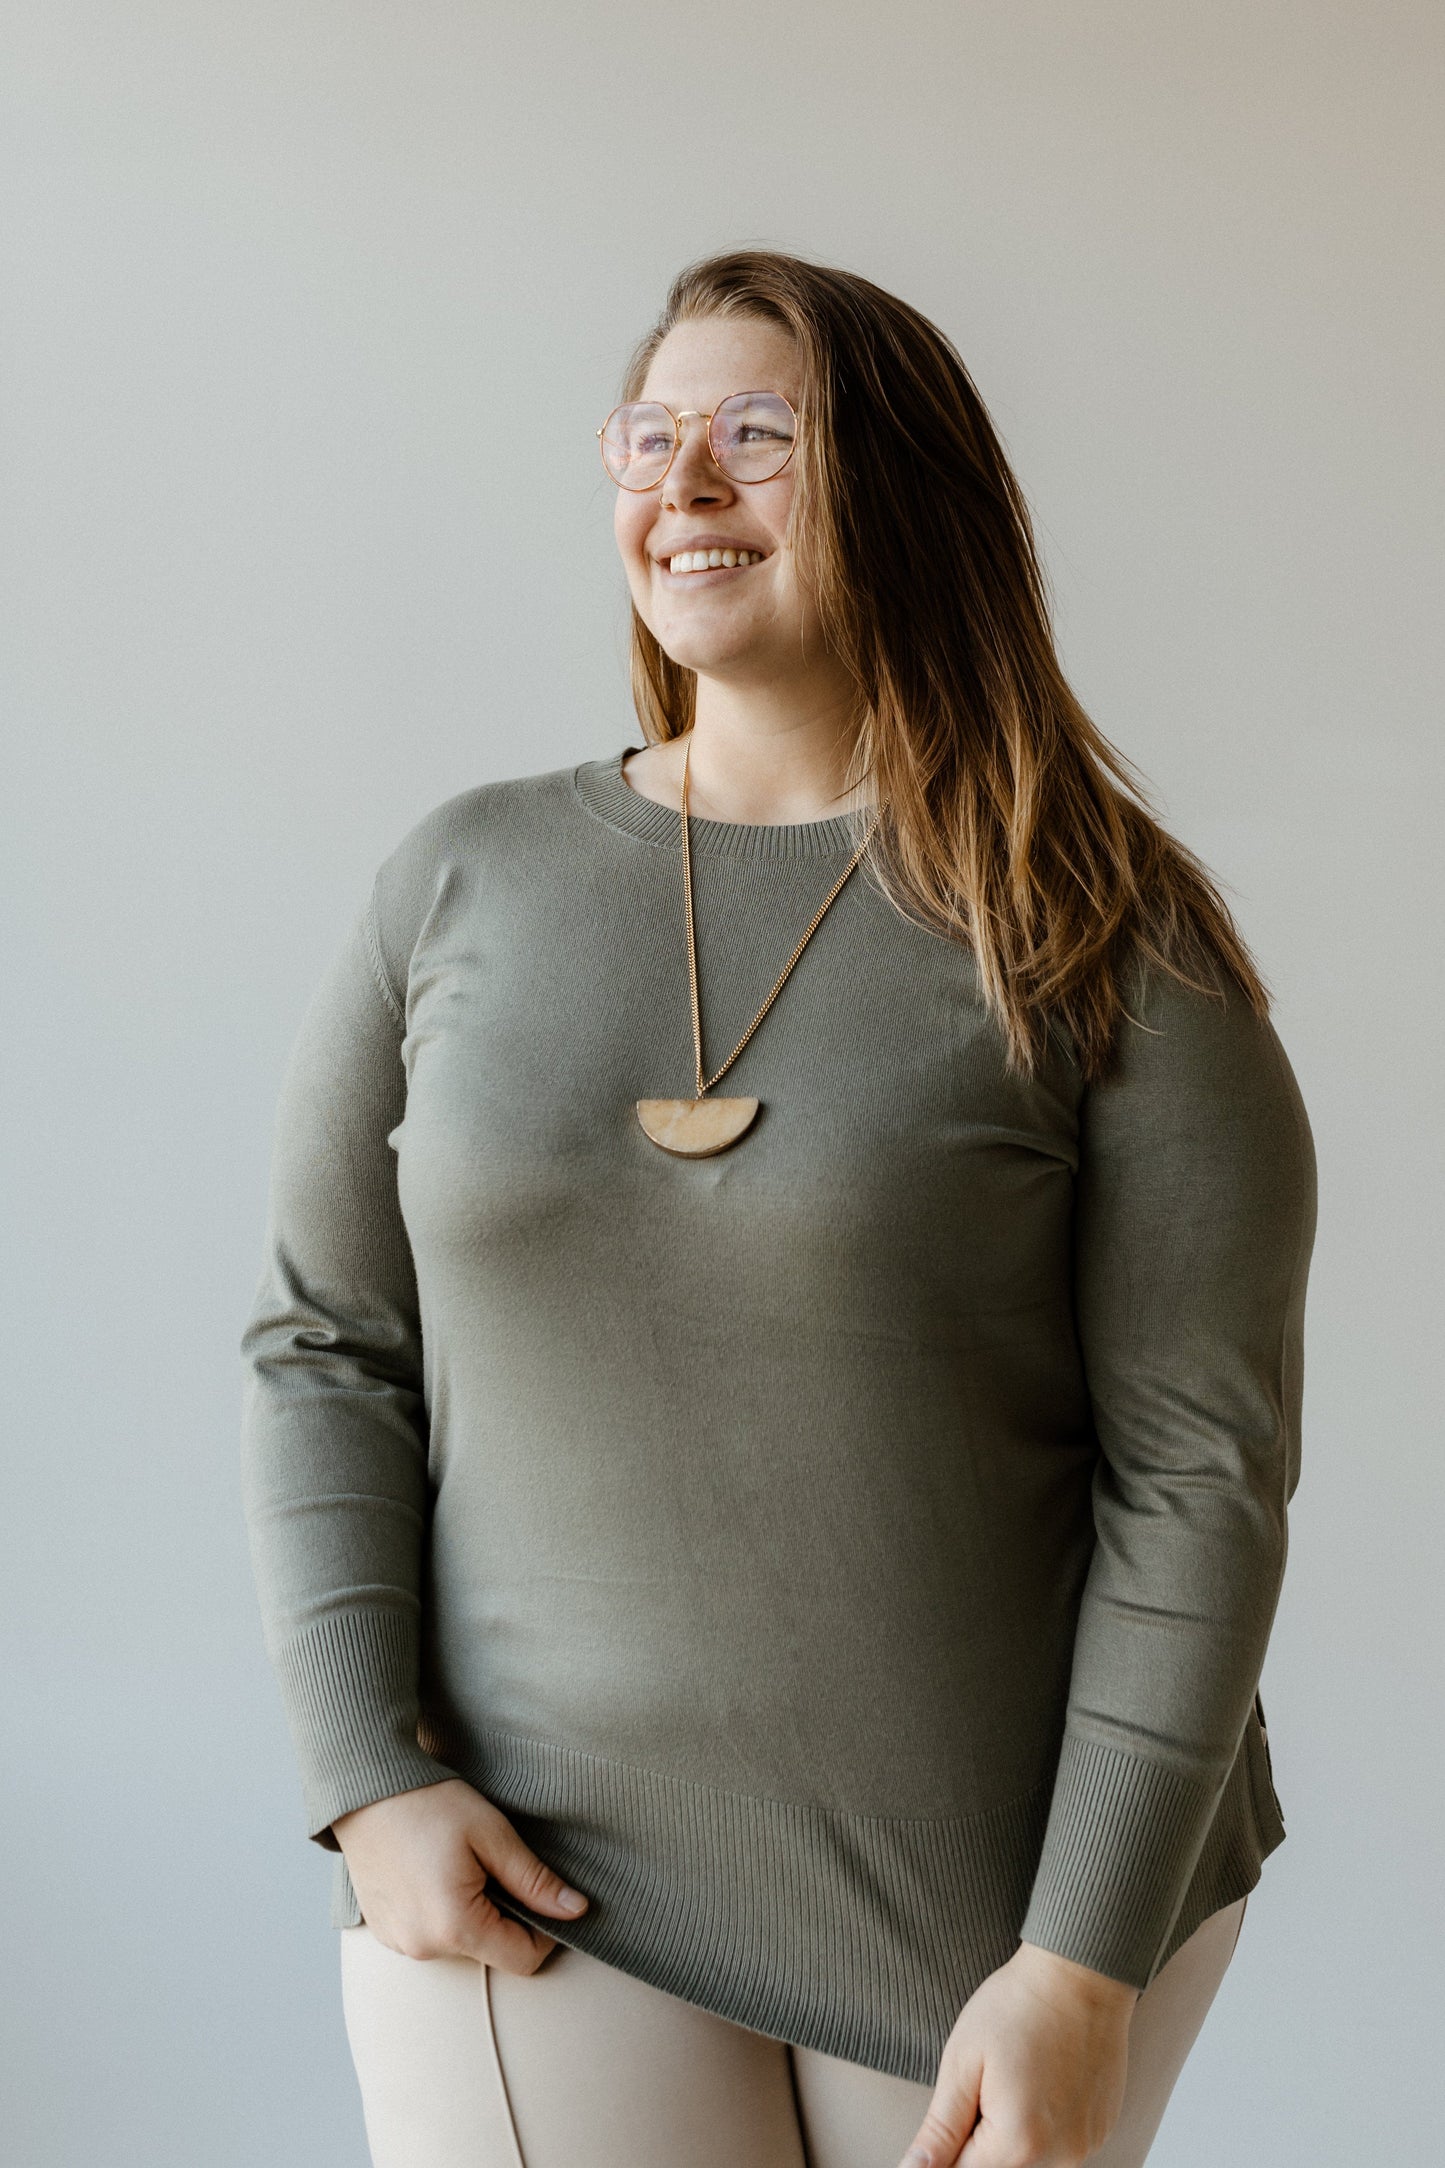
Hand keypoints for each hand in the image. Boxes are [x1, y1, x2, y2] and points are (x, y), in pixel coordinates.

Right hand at [331, 1776, 588, 1973]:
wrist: (365, 1789)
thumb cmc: (431, 1804)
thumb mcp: (492, 1834)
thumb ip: (535, 1880)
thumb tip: (577, 1910)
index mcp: (456, 1926)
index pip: (524, 1959)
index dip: (545, 1931)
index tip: (541, 1893)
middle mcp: (424, 1948)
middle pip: (492, 1952)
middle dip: (506, 1917)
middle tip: (494, 1867)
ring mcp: (400, 1944)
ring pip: (461, 1945)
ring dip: (473, 1915)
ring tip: (460, 1865)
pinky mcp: (385, 1933)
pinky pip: (430, 1937)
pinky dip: (443, 1914)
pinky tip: (434, 1873)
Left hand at [897, 1942, 1137, 2166]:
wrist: (1079, 1973)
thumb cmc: (1019, 2006)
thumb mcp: (963, 2061)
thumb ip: (940, 2129)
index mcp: (1019, 2143)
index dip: (948, 2144)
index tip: (961, 2100)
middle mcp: (1060, 2156)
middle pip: (999, 2166)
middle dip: (980, 2137)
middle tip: (988, 2081)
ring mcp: (1085, 2146)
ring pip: (1030, 2158)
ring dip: (1012, 2132)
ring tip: (1016, 2075)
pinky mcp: (1100, 2131)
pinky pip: (1058, 2145)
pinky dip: (1042, 2124)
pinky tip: (1040, 2080)